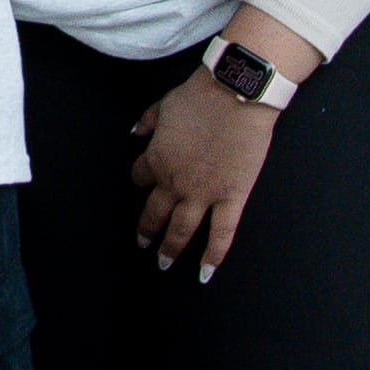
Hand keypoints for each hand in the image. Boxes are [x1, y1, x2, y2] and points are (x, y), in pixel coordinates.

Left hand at [132, 14, 311, 278]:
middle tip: (142, 244)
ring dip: (170, 248)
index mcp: (156, 159)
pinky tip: (205, 273)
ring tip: (163, 263)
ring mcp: (203, 194)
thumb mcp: (162, 104)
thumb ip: (147, 122)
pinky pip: (221, 234)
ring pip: (182, 229)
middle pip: (154, 212)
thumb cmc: (199, 97)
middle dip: (147, 230)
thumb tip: (134, 133)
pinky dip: (213, 256)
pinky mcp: (231, 198)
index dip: (141, 181)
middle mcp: (174, 183)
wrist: (235, 95)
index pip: (140, 177)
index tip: (144, 185)